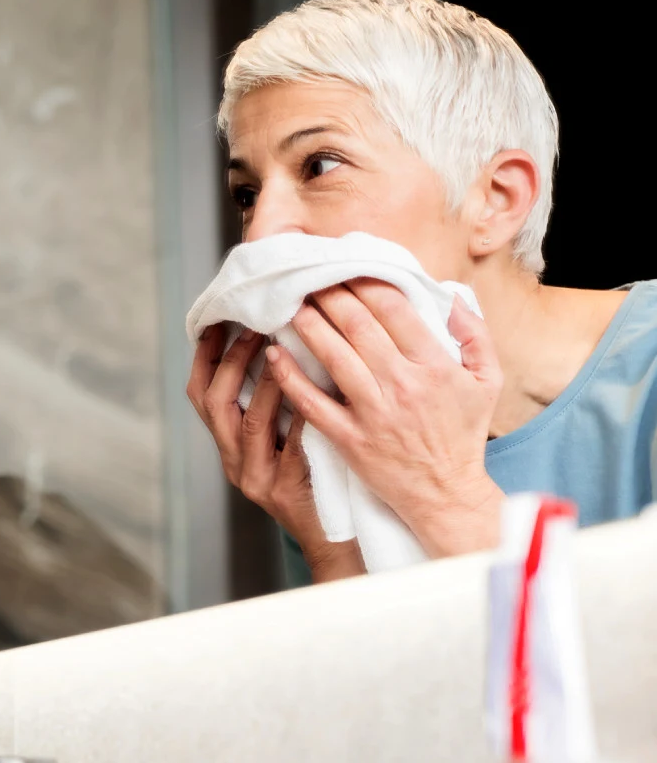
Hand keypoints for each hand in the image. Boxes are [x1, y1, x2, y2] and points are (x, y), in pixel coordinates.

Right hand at [187, 324, 365, 580]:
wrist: (333, 539)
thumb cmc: (315, 479)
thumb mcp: (283, 440)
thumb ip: (275, 402)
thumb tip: (280, 341)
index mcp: (228, 445)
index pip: (201, 393)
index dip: (206, 356)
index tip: (220, 319)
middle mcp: (234, 461)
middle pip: (214, 404)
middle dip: (232, 361)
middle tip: (256, 328)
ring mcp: (256, 479)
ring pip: (249, 424)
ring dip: (265, 383)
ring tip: (284, 351)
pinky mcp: (284, 493)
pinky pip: (290, 447)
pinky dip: (299, 415)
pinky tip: (315, 391)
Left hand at [266, 279, 505, 557]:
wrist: (446, 493)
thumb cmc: (463, 434)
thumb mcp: (487, 382)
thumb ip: (475, 336)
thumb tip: (453, 297)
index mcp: (434, 366)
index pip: (394, 310)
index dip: (365, 283)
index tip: (346, 268)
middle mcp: (402, 385)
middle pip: (358, 326)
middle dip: (330, 295)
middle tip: (309, 277)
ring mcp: (373, 412)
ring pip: (333, 356)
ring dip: (308, 325)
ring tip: (289, 304)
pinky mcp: (349, 438)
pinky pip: (313, 403)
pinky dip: (290, 378)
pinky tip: (274, 355)